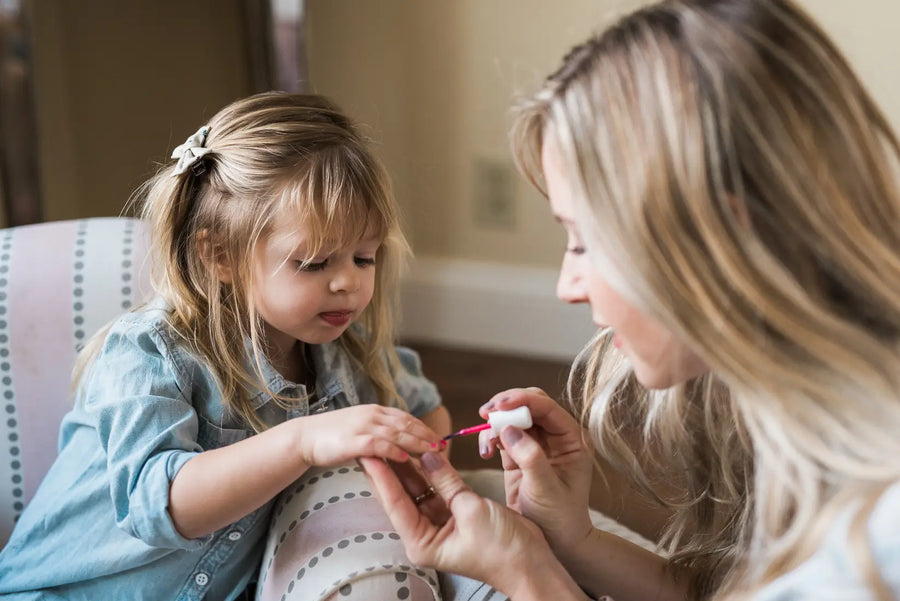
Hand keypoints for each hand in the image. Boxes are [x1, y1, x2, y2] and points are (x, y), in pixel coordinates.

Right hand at [294, 405, 439, 465]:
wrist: (305, 437)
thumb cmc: (332, 436)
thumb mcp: (359, 427)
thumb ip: (378, 431)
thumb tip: (399, 442)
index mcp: (375, 411)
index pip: (406, 417)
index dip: (424, 428)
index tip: (439, 439)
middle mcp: (372, 415)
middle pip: (406, 424)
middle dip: (427, 435)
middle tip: (444, 446)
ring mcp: (363, 426)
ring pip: (397, 433)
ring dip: (417, 443)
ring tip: (433, 453)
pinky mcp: (354, 440)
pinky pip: (379, 444)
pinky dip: (395, 451)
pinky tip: (407, 459)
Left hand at [360, 452, 570, 598]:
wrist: (532, 564)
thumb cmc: (502, 547)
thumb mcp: (470, 510)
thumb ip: (446, 481)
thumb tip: (426, 455)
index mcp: (422, 543)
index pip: (396, 503)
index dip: (382, 475)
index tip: (368, 452)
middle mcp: (426, 536)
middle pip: (402, 496)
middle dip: (390, 469)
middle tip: (373, 442)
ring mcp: (440, 526)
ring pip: (419, 490)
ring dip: (410, 467)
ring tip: (391, 441)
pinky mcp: (455, 516)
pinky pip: (438, 490)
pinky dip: (433, 473)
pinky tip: (421, 453)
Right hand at [478, 388, 594, 552]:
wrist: (556, 543)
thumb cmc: (559, 518)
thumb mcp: (546, 489)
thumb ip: (530, 458)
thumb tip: (510, 429)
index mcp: (572, 440)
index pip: (547, 408)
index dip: (523, 400)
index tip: (499, 405)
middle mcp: (556, 437)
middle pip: (530, 405)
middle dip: (506, 405)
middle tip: (485, 413)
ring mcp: (537, 444)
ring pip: (514, 417)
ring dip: (496, 423)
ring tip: (486, 443)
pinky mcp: (519, 454)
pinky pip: (503, 434)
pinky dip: (491, 437)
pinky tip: (486, 452)